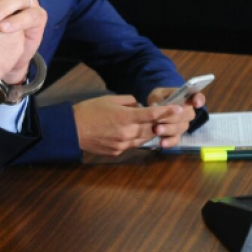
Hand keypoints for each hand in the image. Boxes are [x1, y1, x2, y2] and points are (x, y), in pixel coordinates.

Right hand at [73, 95, 189, 155]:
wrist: (71, 129)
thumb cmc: (88, 111)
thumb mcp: (109, 100)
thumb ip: (128, 101)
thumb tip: (138, 106)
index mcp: (125, 117)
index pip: (152, 114)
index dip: (167, 112)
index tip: (179, 109)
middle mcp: (127, 132)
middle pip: (152, 129)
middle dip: (159, 123)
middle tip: (165, 117)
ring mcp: (122, 144)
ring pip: (144, 139)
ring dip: (148, 132)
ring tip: (147, 125)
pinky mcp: (117, 152)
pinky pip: (132, 145)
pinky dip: (134, 138)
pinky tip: (128, 133)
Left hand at [145, 87, 203, 147]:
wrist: (154, 109)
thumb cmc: (159, 98)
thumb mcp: (158, 94)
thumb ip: (160, 98)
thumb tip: (159, 106)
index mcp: (186, 99)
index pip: (197, 97)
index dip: (198, 100)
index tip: (197, 103)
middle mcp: (188, 113)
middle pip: (187, 115)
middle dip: (174, 117)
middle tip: (161, 118)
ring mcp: (183, 125)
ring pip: (179, 128)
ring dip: (168, 129)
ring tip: (157, 129)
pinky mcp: (176, 136)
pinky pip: (175, 140)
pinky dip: (169, 142)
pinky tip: (162, 143)